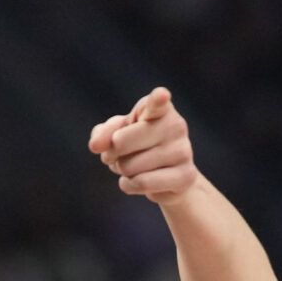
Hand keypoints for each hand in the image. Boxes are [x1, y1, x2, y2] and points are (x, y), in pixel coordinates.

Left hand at [87, 87, 200, 204]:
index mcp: (159, 109)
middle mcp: (175, 126)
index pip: (157, 103)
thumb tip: (96, 145)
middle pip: (120, 142)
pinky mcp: (185, 175)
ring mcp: (183, 151)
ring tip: (136, 166)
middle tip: (120, 154)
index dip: (158, 99)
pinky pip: (141, 183)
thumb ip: (103, 133)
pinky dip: (129, 185)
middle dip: (111, 153)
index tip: (160, 95)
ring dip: (123, 171)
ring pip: (129, 167)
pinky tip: (137, 181)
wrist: (165, 177)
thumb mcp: (116, 134)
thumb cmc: (137, 147)